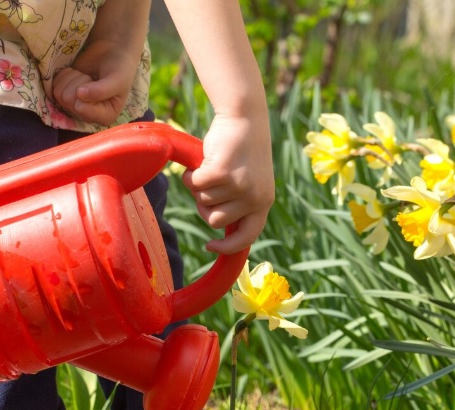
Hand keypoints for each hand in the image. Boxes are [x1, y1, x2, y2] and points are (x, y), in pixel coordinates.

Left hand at [52, 42, 141, 125]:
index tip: (97, 83)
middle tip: (92, 78)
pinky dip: (65, 75)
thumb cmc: (119, 68)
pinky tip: (78, 74)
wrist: (112, 52)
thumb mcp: (117, 79)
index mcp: (105, 117)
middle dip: (79, 83)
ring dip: (72, 78)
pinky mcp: (65, 93)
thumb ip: (101, 90)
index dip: (86, 92)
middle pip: (68, 100)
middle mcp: (88, 115)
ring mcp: (75, 105)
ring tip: (86, 76)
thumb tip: (79, 95)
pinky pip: (54, 86)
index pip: (81, 108)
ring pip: (59, 93)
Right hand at [183, 112, 274, 253]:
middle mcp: (254, 198)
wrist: (244, 117)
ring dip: (199, 186)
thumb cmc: (243, 150)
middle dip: (205, 206)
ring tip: (209, 167)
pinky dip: (191, 175)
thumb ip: (240, 203)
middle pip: (215, 221)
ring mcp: (238, 186)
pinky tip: (201, 161)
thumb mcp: (250, 181)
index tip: (211, 246)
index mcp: (264, 203)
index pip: (247, 237)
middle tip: (208, 186)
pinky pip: (194, 184)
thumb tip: (218, 227)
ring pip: (203, 201)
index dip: (228, 247)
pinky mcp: (221, 173)